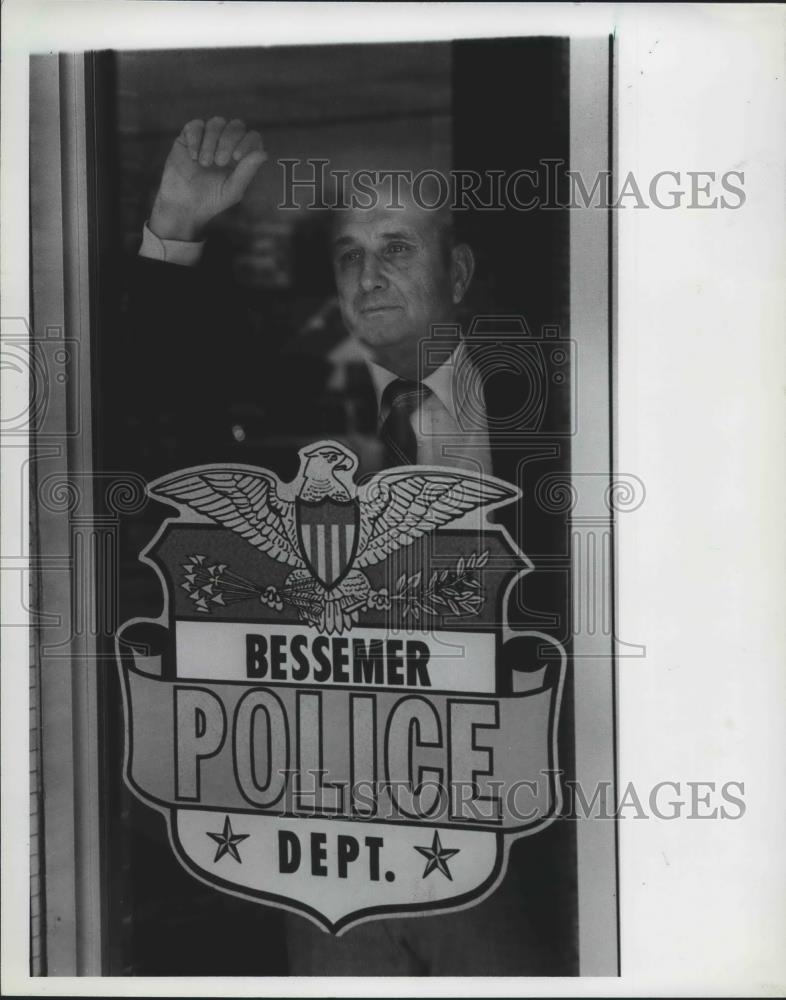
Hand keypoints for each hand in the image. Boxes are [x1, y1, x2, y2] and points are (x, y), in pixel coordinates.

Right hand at [149, 117, 266, 240]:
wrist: (183, 205)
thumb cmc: (211, 200)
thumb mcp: (233, 189)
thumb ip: (248, 171)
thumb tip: (264, 153)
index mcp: (242, 156)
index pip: (253, 137)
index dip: (248, 142)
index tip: (237, 157)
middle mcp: (227, 144)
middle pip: (236, 125)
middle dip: (229, 141)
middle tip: (220, 162)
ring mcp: (209, 138)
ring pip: (217, 122)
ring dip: (211, 142)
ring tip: (205, 163)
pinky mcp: (189, 136)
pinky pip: (196, 125)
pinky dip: (196, 139)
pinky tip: (193, 157)